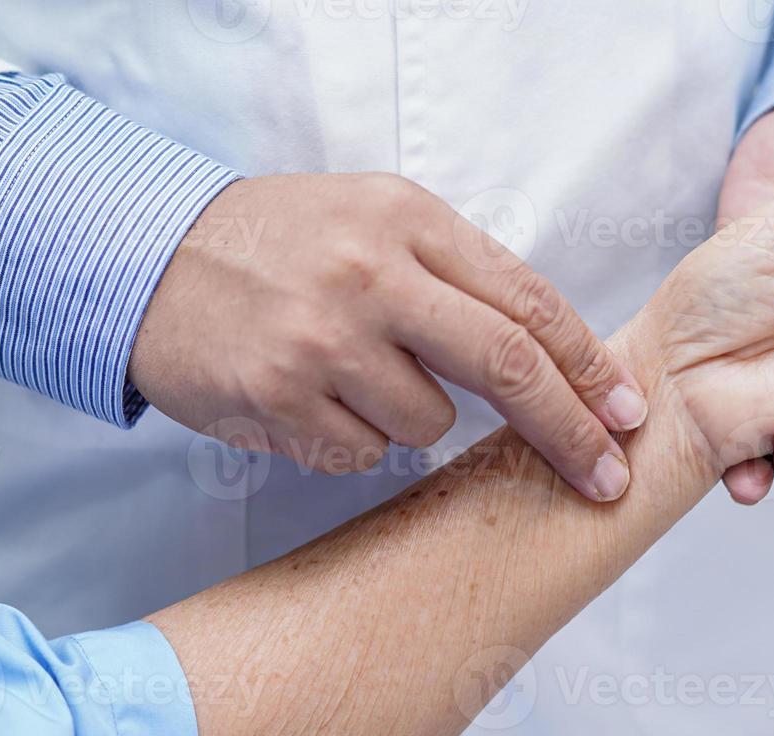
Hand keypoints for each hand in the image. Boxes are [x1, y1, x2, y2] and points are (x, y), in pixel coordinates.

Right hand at [129, 173, 647, 501]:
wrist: (146, 257)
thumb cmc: (279, 243)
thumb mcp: (373, 220)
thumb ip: (455, 272)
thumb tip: (552, 354)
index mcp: (407, 220)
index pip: (527, 299)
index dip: (589, 364)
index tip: (627, 411)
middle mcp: (370, 274)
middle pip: (506, 366)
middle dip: (569, 430)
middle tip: (606, 476)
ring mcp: (322, 338)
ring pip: (428, 425)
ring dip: (413, 419)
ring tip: (353, 375)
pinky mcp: (278, 396)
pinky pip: (361, 453)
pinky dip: (352, 439)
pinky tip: (311, 398)